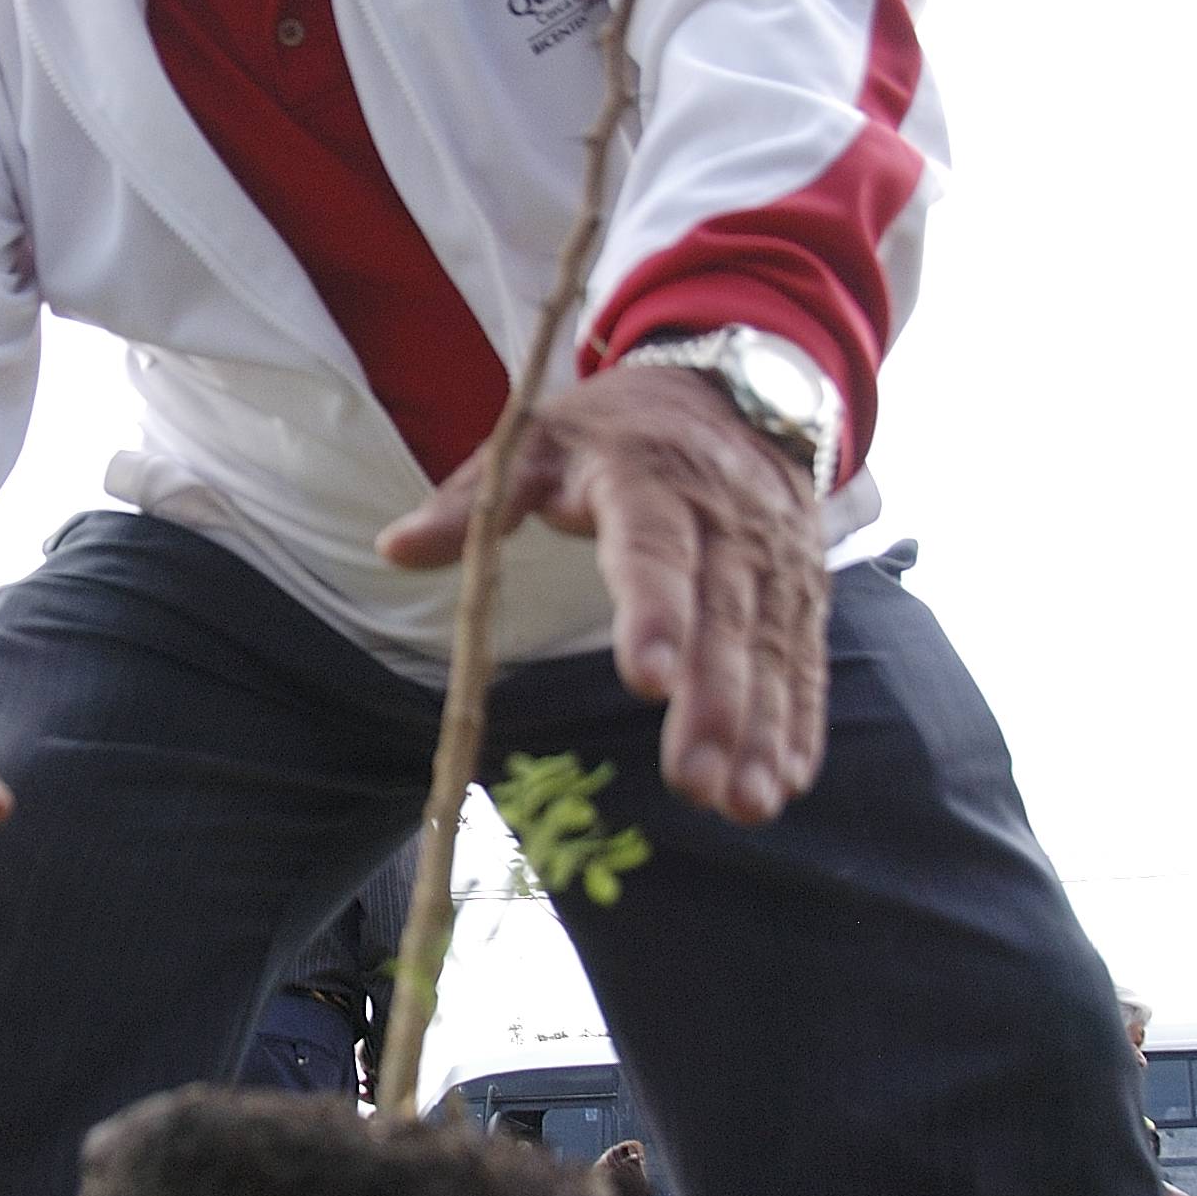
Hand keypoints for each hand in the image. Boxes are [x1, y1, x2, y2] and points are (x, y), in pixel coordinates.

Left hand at [378, 360, 826, 825]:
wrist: (735, 392)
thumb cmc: (616, 432)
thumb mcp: (537, 442)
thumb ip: (473, 502)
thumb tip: (394, 549)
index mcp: (646, 480)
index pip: (652, 549)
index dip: (653, 613)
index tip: (647, 681)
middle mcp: (722, 520)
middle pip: (722, 616)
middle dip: (714, 703)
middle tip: (694, 780)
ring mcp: (771, 557)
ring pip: (770, 647)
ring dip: (761, 728)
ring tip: (745, 803)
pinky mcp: (801, 588)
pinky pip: (802, 656)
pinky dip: (800, 719)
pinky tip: (785, 781)